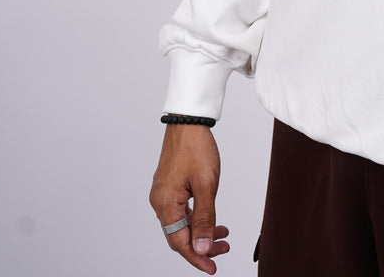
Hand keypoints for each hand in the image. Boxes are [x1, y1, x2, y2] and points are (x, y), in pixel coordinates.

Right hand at [149, 124, 229, 273]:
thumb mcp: (207, 185)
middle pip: (179, 236)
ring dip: (200, 232)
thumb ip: (204, 219)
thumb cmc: (196, 148)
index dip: (197, 257)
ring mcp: (162, 193)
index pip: (180, 243)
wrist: (188, 121)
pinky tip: (210, 219)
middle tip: (224, 249)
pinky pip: (180, 211)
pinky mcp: (168, 186)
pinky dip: (195, 218)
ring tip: (223, 234)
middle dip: (201, 246)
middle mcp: (159, 202)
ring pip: (181, 224)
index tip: (213, 267)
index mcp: (165, 204)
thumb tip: (201, 248)